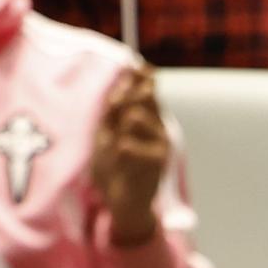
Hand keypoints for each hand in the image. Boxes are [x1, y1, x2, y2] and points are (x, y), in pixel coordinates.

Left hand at [89, 67, 168, 244]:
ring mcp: (161, 143)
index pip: (148, 88)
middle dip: (123, 97)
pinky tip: (121, 161)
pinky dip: (117, 151)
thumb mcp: (106, 132)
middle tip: (112, 108)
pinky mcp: (158, 160)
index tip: (133, 65)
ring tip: (116, 146)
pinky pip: (127, 143)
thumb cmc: (113, 166)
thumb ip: (114, 108)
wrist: (120, 202)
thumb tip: (122, 79)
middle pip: (143, 96)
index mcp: (147, 119)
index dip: (141, 75)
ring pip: (135, 116)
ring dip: (118, 128)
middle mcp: (159, 128)